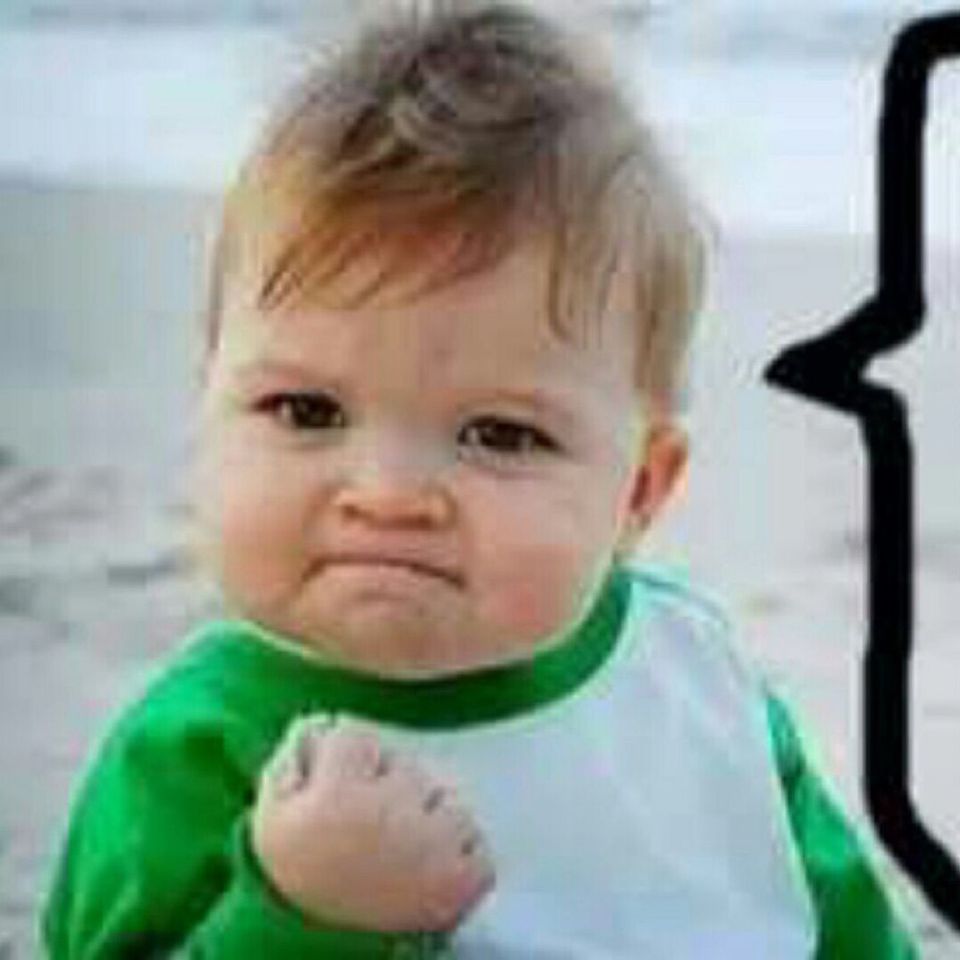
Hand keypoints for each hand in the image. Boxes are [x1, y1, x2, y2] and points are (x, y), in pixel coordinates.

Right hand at [251, 715, 496, 932]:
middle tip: (371, 828)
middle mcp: (388, 813)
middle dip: (393, 788)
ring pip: (448, 804)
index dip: (347, 762)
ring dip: (434, 820)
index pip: (354, 736)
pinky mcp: (459, 884)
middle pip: (407, 768)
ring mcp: (429, 848)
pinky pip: (479, 849)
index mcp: (337, 794)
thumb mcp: (271, 816)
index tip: (340, 791)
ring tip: (403, 852)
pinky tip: (430, 873)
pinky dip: (464, 859)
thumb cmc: (294, 876)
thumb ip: (290, 759)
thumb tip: (318, 721)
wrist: (312, 950)